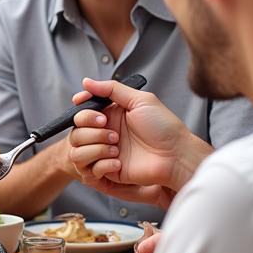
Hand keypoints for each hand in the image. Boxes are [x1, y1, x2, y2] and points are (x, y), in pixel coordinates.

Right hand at [68, 78, 208, 206]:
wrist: (176, 155)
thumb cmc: (164, 127)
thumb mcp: (140, 100)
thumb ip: (111, 89)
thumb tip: (86, 82)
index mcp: (111, 116)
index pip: (82, 112)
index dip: (82, 110)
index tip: (83, 105)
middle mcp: (105, 133)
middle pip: (76, 131)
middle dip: (92, 131)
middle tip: (114, 133)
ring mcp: (105, 153)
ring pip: (77, 151)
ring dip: (96, 148)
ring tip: (117, 147)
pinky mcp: (108, 171)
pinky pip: (90, 169)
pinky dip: (103, 164)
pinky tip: (119, 162)